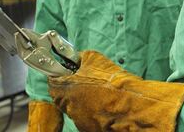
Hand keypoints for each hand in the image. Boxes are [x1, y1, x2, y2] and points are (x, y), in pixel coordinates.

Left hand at [48, 50, 183, 131]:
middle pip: (63, 96)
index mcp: (65, 89)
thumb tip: (77, 58)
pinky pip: (88, 116)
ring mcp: (79, 120)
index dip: (59, 75)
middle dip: (72, 88)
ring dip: (84, 100)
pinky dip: (95, 111)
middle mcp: (68, 107)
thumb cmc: (112, 82)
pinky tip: (107, 104)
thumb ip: (81, 58)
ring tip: (101, 93)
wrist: (131, 105)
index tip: (65, 71)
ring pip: (76, 107)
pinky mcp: (90, 128)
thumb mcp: (94, 59)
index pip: (52, 81)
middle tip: (87, 80)